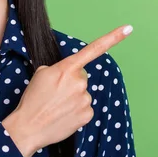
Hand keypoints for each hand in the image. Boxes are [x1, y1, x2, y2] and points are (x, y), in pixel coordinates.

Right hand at [3, 24, 132, 156]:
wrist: (28, 127)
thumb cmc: (32, 100)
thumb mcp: (41, 74)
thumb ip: (59, 68)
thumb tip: (68, 75)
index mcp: (67, 68)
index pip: (93, 49)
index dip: (113, 37)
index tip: (128, 29)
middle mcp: (80, 81)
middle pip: (82, 77)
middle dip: (71, 82)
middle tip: (55, 93)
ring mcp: (85, 98)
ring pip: (83, 93)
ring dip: (73, 98)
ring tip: (56, 106)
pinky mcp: (88, 114)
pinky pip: (85, 108)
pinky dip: (76, 111)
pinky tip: (64, 115)